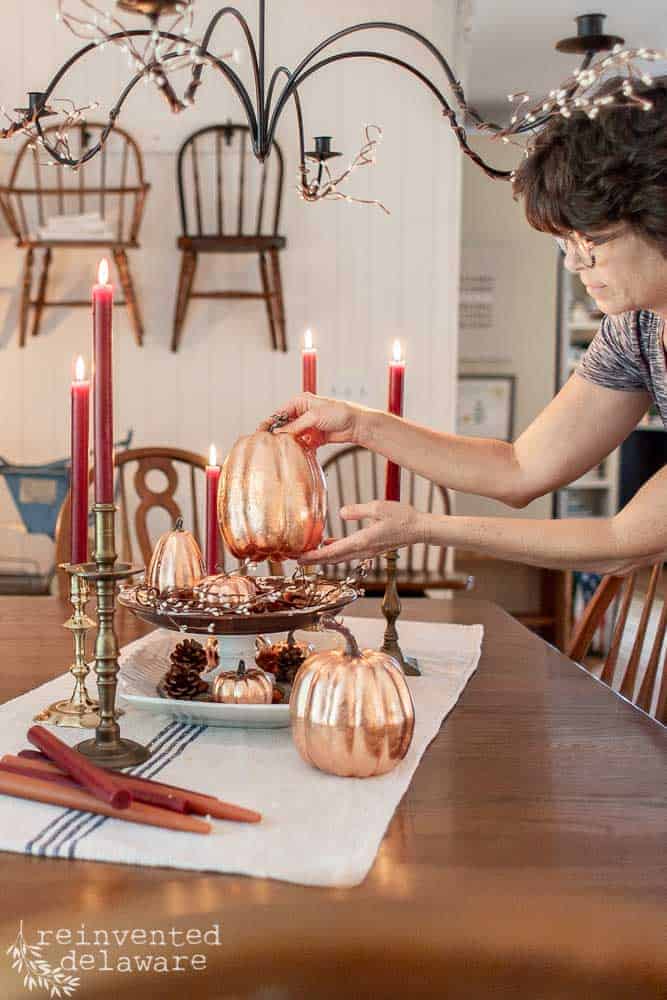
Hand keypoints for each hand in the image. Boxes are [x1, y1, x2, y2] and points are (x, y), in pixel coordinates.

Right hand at [258, 393, 374, 446]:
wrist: (357, 424)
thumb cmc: (340, 413)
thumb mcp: (314, 417)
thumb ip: (296, 426)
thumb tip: (279, 433)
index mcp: (300, 402)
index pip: (279, 413)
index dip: (270, 423)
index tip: (261, 433)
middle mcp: (302, 413)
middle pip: (285, 426)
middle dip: (280, 436)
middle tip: (271, 445)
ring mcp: (308, 426)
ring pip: (293, 436)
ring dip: (291, 444)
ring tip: (285, 451)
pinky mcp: (314, 437)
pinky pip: (303, 444)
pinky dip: (301, 449)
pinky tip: (299, 453)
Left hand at [299, 501, 426, 565]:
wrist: (419, 529)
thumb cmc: (402, 517)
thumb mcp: (378, 507)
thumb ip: (358, 511)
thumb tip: (341, 513)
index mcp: (362, 542)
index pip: (333, 552)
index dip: (315, 556)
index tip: (300, 558)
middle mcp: (363, 550)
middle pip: (333, 558)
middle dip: (315, 559)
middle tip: (297, 559)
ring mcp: (368, 551)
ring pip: (341, 556)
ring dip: (324, 555)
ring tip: (309, 552)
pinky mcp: (371, 548)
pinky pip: (349, 551)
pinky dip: (336, 550)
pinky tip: (329, 543)